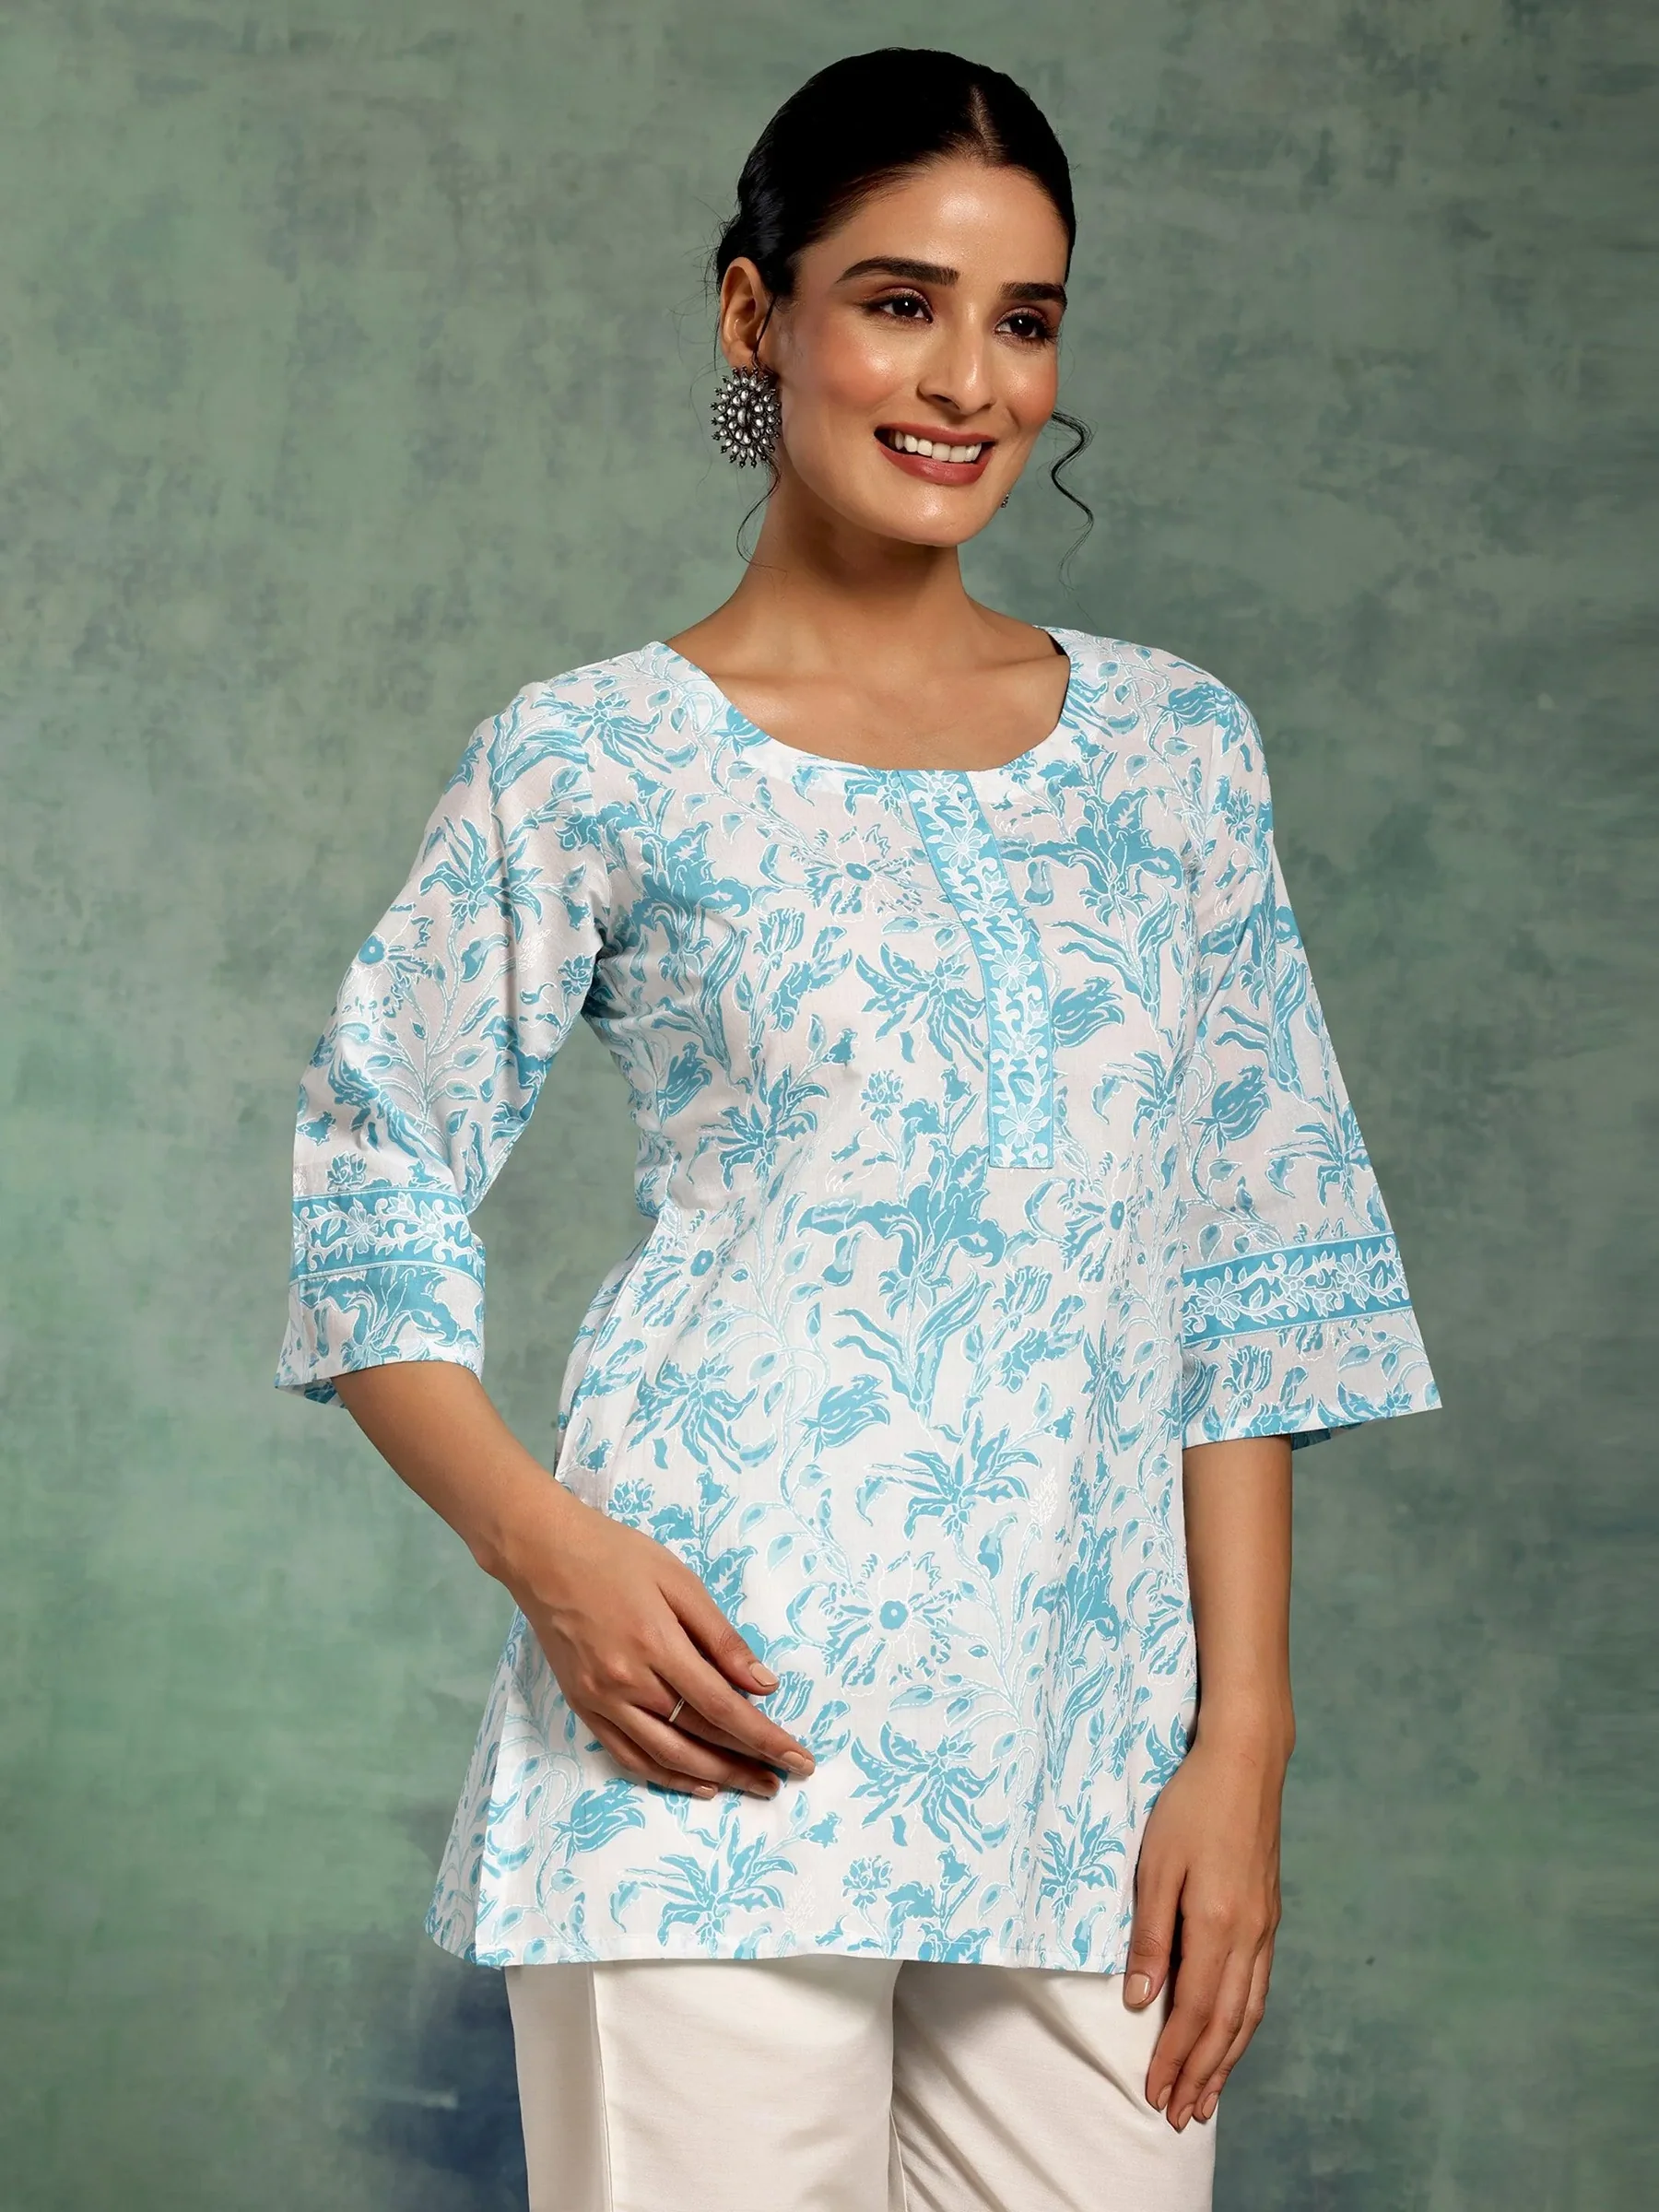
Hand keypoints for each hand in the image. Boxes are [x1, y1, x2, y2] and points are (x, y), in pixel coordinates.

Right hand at [507, 1484, 816, 1800]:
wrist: (544, 1555)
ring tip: (750, 1785)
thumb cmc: (618, 1557)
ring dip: (713, 1778)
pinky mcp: (583, 1708)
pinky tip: (697, 1782)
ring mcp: (601, 1701)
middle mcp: (628, 1683)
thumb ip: (721, 1637)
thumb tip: (763, 1685)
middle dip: (747, 1764)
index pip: (723, 1707)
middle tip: (784, 1778)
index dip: (764, 1738)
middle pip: (698, 1739)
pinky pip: (628, 1756)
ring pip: (665, 1757)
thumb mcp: (680, 1581)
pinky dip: (665, 1776)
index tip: (799, 1758)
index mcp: (658, 1645)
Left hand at [1123, 1730, 1286, 2129]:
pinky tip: (1234, 2038)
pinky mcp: (1269, 1916)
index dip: (1174, 2059)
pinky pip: (1260, 1987)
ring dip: (1227, 2060)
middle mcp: (1249, 1936)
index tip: (1155, 2096)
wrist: (1244, 1762)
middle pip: (1226, 2025)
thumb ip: (1150, 1936)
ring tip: (1207, 2098)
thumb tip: (1140, 2001)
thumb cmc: (1190, 1805)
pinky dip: (1245, 2025)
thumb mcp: (1156, 1865)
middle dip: (1201, 2075)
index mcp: (1216, 1925)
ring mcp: (1265, 1928)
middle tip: (1180, 2117)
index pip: (1193, 2012)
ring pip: (1248, 2012)